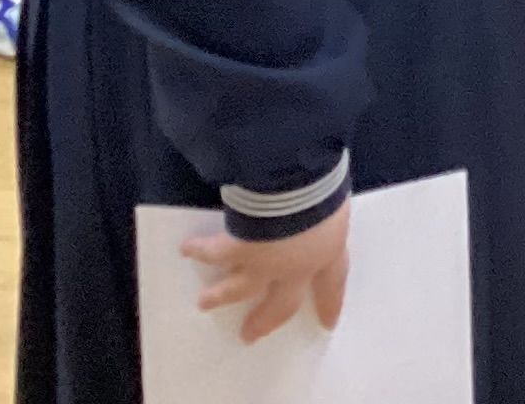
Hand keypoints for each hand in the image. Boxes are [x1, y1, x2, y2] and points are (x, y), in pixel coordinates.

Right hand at [182, 205, 350, 345]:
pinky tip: (186, 248)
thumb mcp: (338, 202)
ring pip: (239, 288)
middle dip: (267, 319)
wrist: (299, 190)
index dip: (330, 303)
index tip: (328, 323)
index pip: (333, 282)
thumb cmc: (325, 189)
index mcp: (327, 252)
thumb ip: (330, 214)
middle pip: (282, 304)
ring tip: (203, 302)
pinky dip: (199, 249)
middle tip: (250, 335)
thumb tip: (324, 204)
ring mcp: (263, 264)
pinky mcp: (237, 250)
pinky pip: (214, 252)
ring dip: (220, 295)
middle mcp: (294, 268)